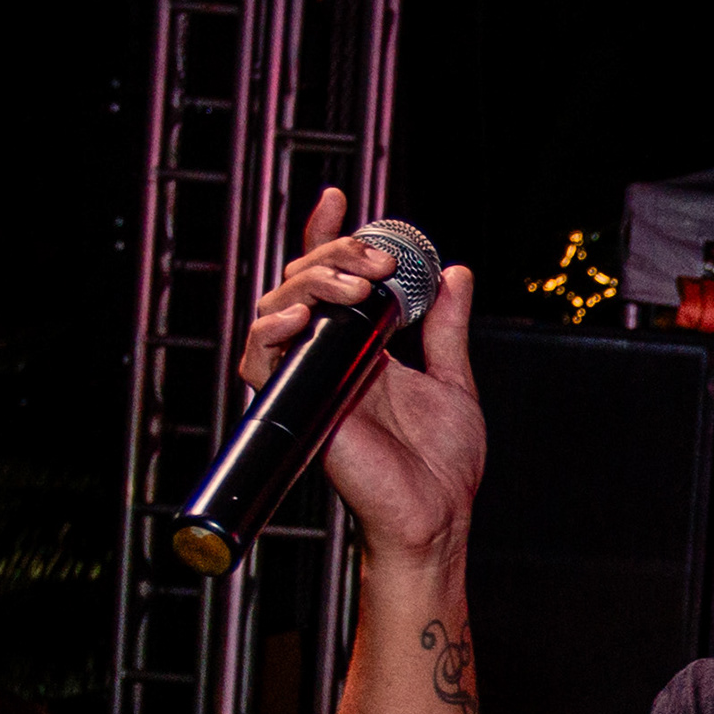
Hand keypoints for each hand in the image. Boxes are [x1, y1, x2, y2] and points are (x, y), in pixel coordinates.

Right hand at [242, 188, 483, 562]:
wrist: (434, 516)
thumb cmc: (440, 467)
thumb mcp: (452, 380)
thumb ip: (445, 328)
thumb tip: (453, 274)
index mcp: (359, 349)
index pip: (331, 280)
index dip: (327, 236)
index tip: (338, 198)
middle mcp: (328, 359)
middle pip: (303, 283)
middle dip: (333, 253)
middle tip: (377, 257)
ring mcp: (309, 380)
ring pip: (277, 308)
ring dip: (312, 281)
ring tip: (358, 281)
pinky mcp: (296, 406)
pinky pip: (260, 360)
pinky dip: (273, 331)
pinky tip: (304, 316)